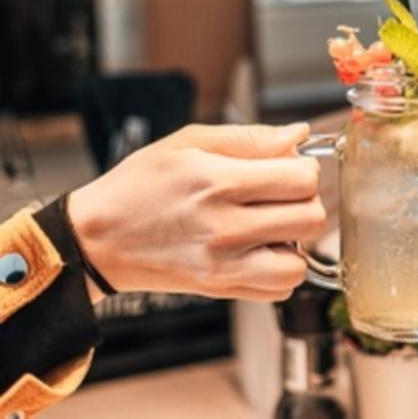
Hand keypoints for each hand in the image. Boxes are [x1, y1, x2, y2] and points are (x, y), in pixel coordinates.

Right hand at [67, 123, 324, 301]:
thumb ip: (251, 138)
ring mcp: (225, 266)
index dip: (304, 168)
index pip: (302, 180)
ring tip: (271, 225)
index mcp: (218, 183)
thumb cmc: (142, 184)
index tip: (287, 167)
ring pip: (302, 262)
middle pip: (312, 219)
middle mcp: (225, 229)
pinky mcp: (223, 290)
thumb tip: (301, 134)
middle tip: (280, 196)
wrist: (98, 238)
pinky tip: (259, 249)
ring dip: (296, 242)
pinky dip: (280, 270)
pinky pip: (281, 288)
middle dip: (304, 202)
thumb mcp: (190, 142)